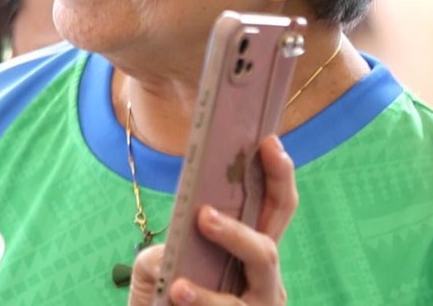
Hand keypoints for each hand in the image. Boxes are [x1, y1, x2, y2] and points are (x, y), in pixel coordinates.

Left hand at [126, 135, 297, 304]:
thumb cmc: (165, 298)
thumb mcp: (154, 269)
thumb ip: (155, 256)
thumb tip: (162, 255)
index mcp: (250, 252)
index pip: (275, 209)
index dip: (278, 176)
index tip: (268, 142)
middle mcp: (263, 281)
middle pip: (267, 250)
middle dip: (238, 233)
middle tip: (203, 216)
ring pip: (250, 287)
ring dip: (217, 275)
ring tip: (180, 277)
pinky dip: (203, 300)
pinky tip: (177, 292)